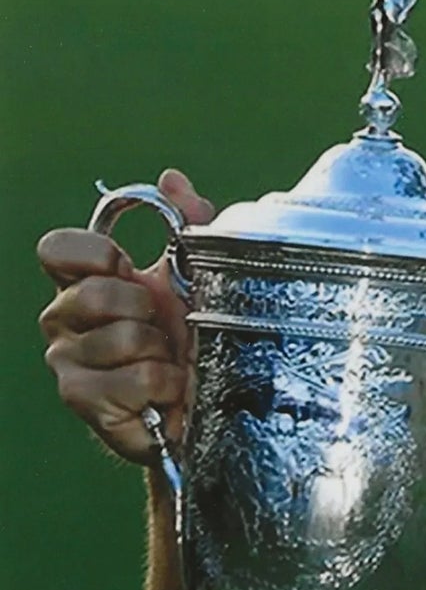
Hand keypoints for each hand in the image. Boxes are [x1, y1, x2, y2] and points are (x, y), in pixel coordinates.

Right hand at [38, 168, 210, 462]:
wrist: (205, 411)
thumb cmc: (195, 343)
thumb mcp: (200, 278)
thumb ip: (189, 225)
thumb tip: (171, 178)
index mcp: (85, 282)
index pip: (57, 248)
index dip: (96, 253)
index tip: (128, 267)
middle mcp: (64, 319)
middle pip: (94, 292)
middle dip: (146, 309)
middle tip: (164, 329)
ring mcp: (68, 361)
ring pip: (122, 337)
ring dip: (163, 352)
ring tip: (169, 363)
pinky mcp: (84, 400)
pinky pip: (139, 378)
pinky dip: (169, 385)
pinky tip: (170, 392)